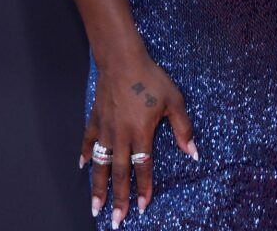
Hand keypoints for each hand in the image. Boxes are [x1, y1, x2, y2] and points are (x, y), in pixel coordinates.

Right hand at [82, 55, 196, 225]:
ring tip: (95, 207)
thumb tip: (193, 152)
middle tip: (116, 220)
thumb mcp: (174, 101)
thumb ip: (182, 128)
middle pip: (118, 174)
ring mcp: (105, 129)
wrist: (122, 60)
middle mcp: (120, 136)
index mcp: (141, 133)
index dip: (143, 188)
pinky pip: (88, 141)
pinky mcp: (95, 119)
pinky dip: (86, 155)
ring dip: (98, 187)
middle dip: (119, 199)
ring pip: (100, 164)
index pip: (142, 168)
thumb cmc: (151, 79)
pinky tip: (83, 167)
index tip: (142, 207)